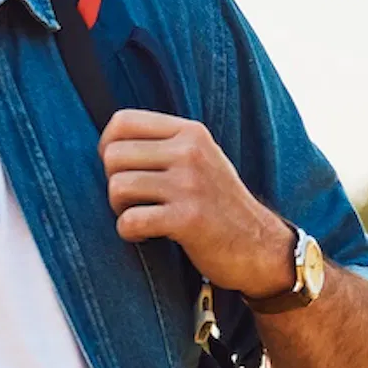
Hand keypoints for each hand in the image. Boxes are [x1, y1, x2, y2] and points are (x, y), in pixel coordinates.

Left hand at [101, 110, 294, 294]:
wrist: (259, 245)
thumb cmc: (220, 204)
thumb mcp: (202, 158)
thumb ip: (165, 144)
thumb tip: (110, 142)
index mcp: (190, 133)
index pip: (123, 121)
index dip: (108, 147)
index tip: (121, 169)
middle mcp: (190, 153)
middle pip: (113, 156)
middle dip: (112, 182)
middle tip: (133, 200)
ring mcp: (190, 185)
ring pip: (117, 187)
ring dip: (120, 209)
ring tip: (140, 217)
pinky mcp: (187, 219)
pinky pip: (130, 221)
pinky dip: (130, 232)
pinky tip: (146, 235)